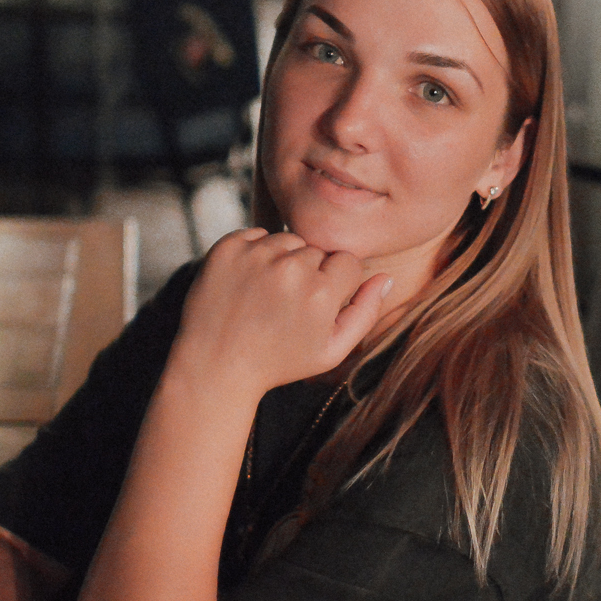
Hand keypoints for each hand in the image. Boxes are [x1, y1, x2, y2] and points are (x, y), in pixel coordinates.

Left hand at [169, 228, 391, 396]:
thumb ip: (366, 313)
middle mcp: (290, 268)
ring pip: (288, 240)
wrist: (214, 366)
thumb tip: (386, 278)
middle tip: (285, 308)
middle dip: (309, 273)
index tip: (315, 307)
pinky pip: (256, 235)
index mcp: (322, 293)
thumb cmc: (279, 362)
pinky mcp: (227, 248)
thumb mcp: (331, 350)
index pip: (348, 262)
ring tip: (266, 297)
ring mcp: (256, 255)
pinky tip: (247, 286)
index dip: (335, 285)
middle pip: (317, 251)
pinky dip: (254, 254)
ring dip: (282, 261)